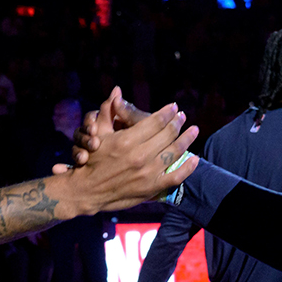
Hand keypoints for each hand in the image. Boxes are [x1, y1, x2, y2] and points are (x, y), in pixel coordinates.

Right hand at [59, 93, 198, 214]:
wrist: (87, 192)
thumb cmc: (90, 160)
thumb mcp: (98, 134)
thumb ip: (109, 111)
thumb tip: (117, 90)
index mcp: (127, 141)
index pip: (155, 121)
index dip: (167, 112)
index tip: (173, 107)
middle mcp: (139, 156)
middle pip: (167, 134)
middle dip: (177, 123)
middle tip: (182, 116)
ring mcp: (147, 174)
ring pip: (174, 152)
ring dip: (187, 139)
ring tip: (194, 130)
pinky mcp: (151, 188)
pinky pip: (176, 177)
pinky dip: (188, 167)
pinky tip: (195, 158)